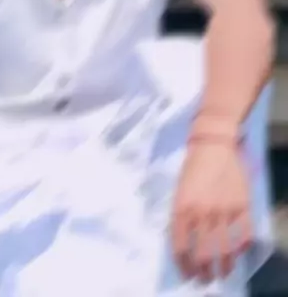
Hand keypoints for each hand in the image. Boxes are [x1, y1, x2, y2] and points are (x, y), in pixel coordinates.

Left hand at [171, 142, 251, 282]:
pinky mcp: (242, 205)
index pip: (180, 248)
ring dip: (223, 268)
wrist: (213, 143)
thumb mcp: (178, 192)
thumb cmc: (192, 167)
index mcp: (182, 208)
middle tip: (205, 279)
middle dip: (203, 273)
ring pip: (224, 251)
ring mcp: (224, 210)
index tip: (187, 275)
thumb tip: (184, 245)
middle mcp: (202, 213)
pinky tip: (238, 252)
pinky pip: (245, 235)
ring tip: (222, 273)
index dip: (184, 267)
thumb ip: (180, 217)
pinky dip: (242, 248)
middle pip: (203, 255)